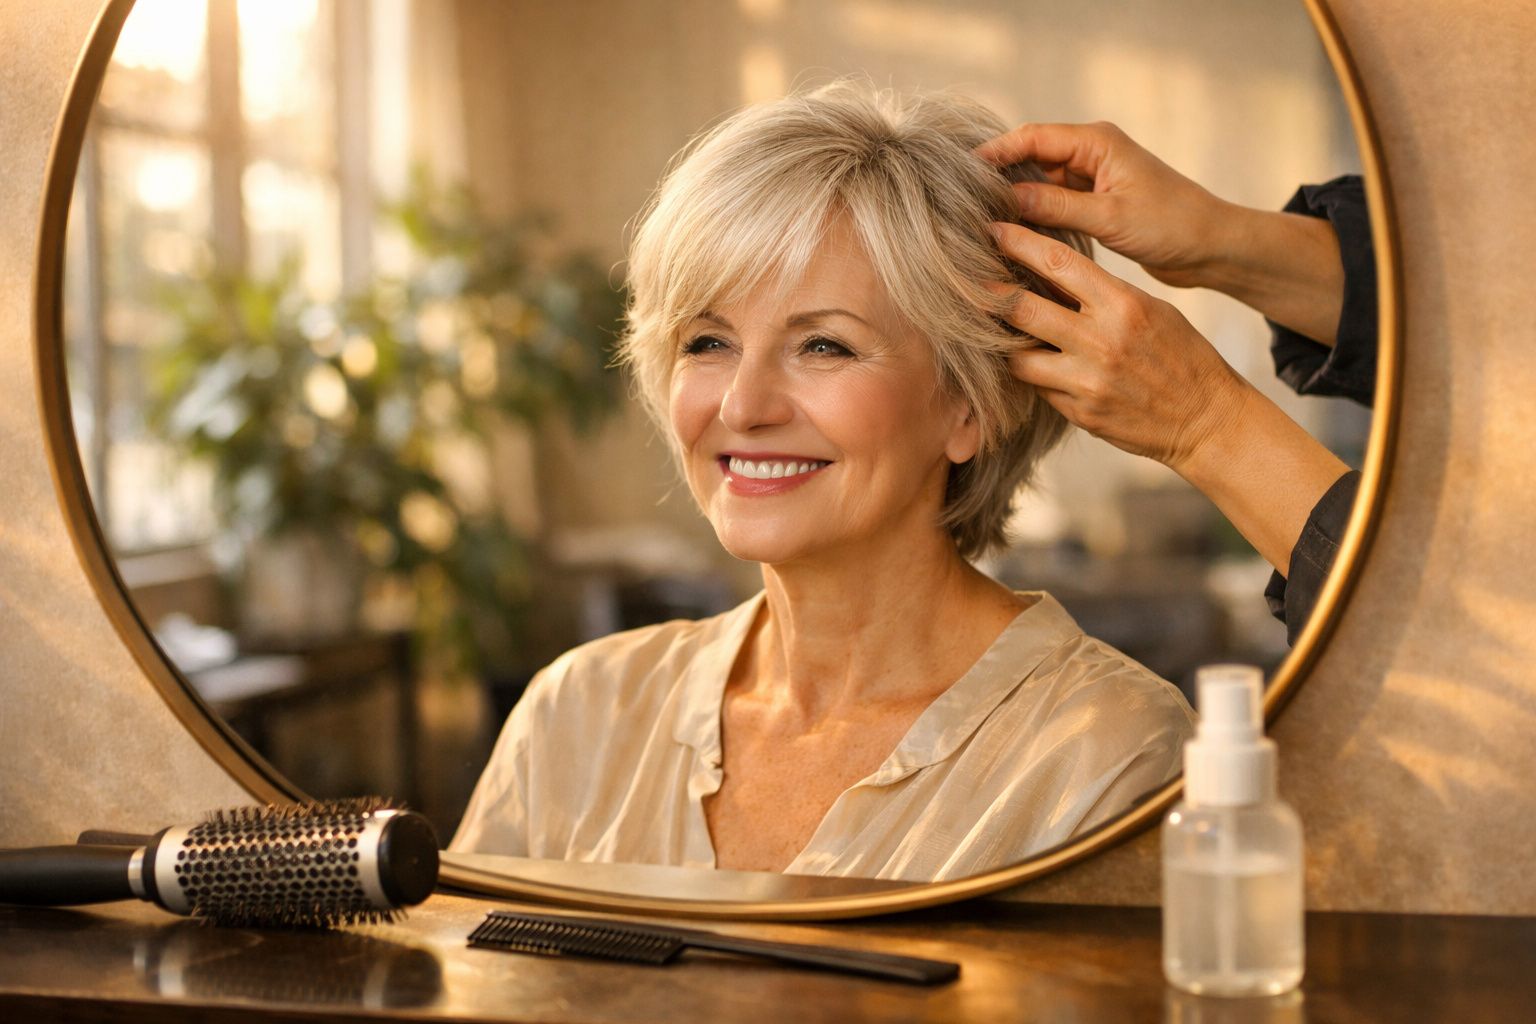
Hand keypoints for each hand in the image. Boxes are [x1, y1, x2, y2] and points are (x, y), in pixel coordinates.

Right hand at [977, 122, 1232, 288]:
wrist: (1210, 247)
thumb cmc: (1171, 225)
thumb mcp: (1109, 217)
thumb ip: (1055, 208)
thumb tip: (1003, 203)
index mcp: (1097, 142)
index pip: (1032, 138)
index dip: (994, 153)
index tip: (960, 174)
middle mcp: (1091, 154)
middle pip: (1029, 158)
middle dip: (997, 178)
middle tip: (961, 204)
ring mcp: (1091, 179)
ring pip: (1038, 184)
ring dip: (1013, 201)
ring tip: (978, 223)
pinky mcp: (1094, 203)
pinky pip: (1052, 205)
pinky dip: (1032, 217)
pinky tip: (1010, 235)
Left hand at [991, 220, 1350, 572]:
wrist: (1207, 419)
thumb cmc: (1182, 356)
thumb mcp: (1152, 311)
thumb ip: (1104, 294)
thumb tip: (1052, 273)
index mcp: (1122, 304)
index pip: (1057, 263)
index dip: (1018, 243)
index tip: (992, 229)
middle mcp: (1101, 341)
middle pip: (1023, 309)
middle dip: (989, 292)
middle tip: (962, 278)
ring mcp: (1087, 381)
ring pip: (1018, 357)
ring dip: (1004, 345)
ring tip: (992, 331)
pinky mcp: (1079, 413)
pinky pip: (1039, 390)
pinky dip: (1031, 376)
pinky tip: (1028, 366)